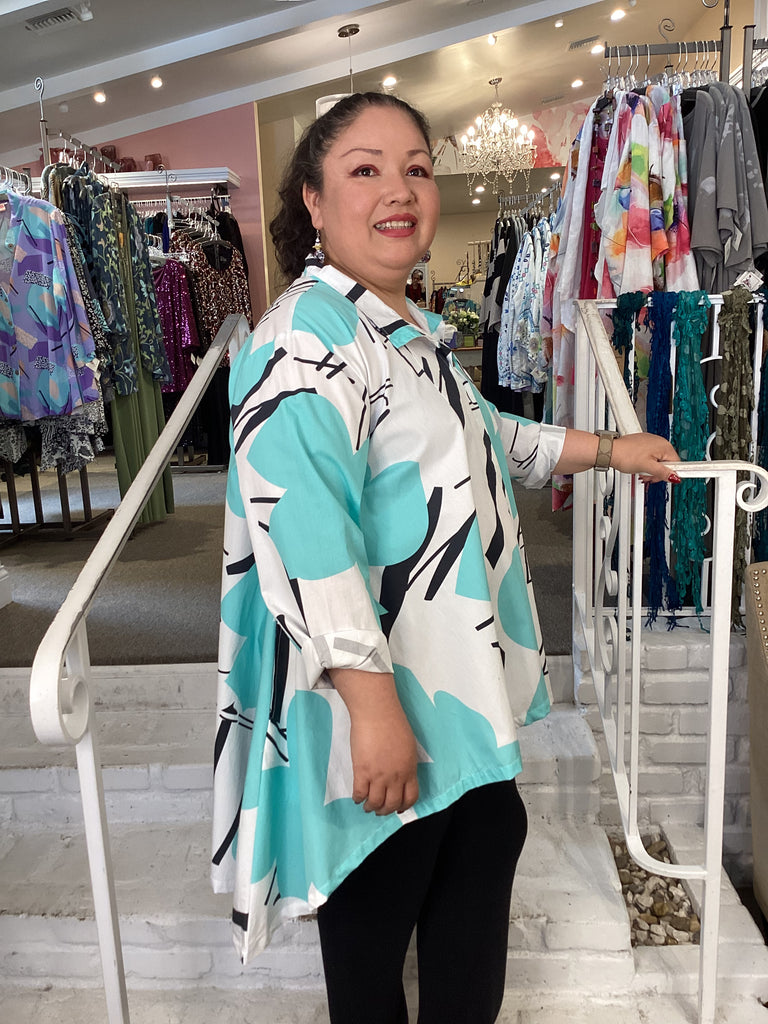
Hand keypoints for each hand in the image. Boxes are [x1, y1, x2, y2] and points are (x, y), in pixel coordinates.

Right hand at [328, 669, 418, 814]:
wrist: (377, 712)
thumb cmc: (393, 722)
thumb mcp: (408, 745)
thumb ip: (405, 762)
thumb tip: (400, 772)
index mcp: (409, 769)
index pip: (411, 797)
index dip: (403, 806)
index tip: (398, 808)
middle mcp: (396, 776)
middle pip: (392, 803)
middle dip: (385, 810)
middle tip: (379, 810)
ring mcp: (379, 775)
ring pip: (375, 802)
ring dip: (370, 807)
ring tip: (367, 806)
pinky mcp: (362, 771)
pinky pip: (359, 793)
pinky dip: (357, 798)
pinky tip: (356, 797)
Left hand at [610, 433, 679, 483]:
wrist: (610, 451)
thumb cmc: (625, 455)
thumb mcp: (647, 467)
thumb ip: (662, 473)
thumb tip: (675, 477)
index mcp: (664, 446)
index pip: (677, 463)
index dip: (670, 473)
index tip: (666, 479)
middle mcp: (659, 441)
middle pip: (667, 462)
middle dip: (658, 472)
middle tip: (648, 476)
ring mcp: (651, 441)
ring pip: (658, 460)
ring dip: (651, 469)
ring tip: (641, 471)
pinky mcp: (643, 443)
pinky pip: (650, 455)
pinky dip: (646, 463)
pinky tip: (639, 466)